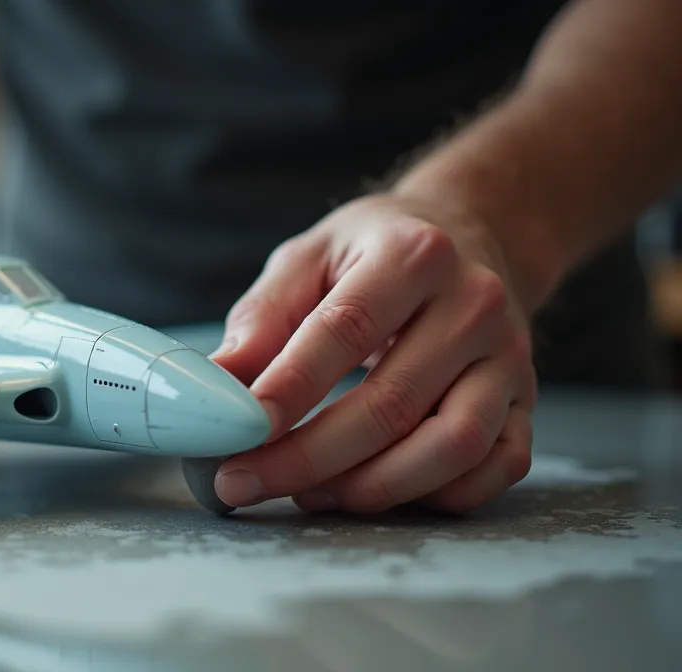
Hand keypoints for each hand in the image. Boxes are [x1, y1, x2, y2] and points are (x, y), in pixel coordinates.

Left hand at [210, 193, 537, 513]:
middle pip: (392, 403)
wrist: (469, 234)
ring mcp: (509, 357)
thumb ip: (261, 318)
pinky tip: (375, 494)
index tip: (235, 432)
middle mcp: (472, 304)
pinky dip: (435, 497)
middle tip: (244, 482)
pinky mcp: (526, 400)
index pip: (344, 330)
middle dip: (308, 457)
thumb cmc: (370, 253)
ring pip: (452, 446)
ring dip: (371, 488)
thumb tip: (215, 383)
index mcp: (412, 255)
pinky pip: (495, 467)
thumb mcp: (306, 260)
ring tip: (306, 495)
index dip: (287, 389)